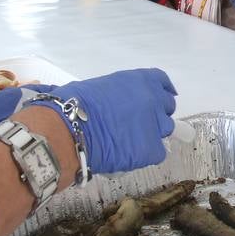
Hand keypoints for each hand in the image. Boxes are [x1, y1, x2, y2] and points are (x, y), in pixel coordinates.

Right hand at [38, 69, 177, 173]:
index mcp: (139, 80)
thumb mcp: (98, 87)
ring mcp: (154, 125)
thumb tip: (110, 101)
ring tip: (131, 140)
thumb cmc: (73, 105)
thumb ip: (116, 92)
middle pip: (166, 107)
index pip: (161, 82)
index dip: (161, 91)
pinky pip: (157, 153)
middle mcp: (152, 99)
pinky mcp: (151, 150)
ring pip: (165, 130)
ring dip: (152, 134)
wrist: (68, 130)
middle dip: (156, 113)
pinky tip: (129, 154)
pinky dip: (146, 155)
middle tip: (139, 122)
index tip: (160, 96)